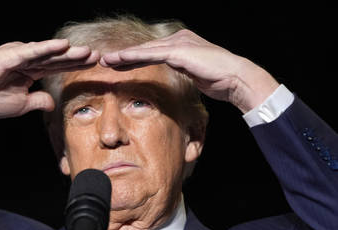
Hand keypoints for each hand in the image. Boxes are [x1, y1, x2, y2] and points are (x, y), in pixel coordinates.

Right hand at [0, 39, 99, 125]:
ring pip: (47, 53)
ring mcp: (16, 56)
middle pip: (55, 58)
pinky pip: (32, 52)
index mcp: (28, 72)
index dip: (74, 66)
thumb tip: (52, 104)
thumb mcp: (21, 105)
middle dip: (76, 57)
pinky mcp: (8, 55)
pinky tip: (63, 45)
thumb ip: (38, 101)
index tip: (93, 65)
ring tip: (86, 51)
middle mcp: (24, 61)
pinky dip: (47, 48)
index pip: (56, 67)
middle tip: (96, 55)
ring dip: (67, 52)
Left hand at [100, 29, 278, 112]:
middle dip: (124, 57)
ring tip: (106, 61)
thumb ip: (182, 69)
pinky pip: (152, 54)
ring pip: (145, 50)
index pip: (151, 52)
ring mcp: (178, 44)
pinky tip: (120, 59)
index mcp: (181, 45)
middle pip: (145, 49)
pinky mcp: (179, 51)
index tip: (117, 66)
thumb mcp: (195, 73)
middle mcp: (178, 40)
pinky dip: (135, 56)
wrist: (235, 78)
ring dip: (123, 56)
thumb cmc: (218, 79)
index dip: (133, 59)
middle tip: (105, 61)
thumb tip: (176, 73)